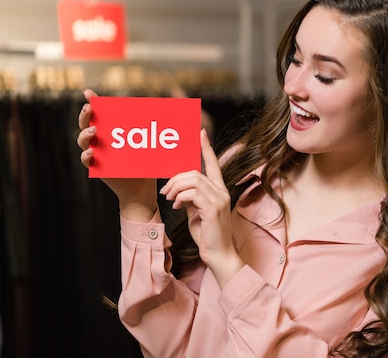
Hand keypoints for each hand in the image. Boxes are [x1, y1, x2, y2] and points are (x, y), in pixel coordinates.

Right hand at [76, 89, 156, 221]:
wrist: (142, 187)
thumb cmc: (145, 162)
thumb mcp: (147, 142)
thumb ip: (149, 128)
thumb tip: (165, 109)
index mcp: (110, 130)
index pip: (98, 114)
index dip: (91, 102)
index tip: (88, 92)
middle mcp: (99, 140)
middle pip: (85, 124)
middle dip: (85, 115)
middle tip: (89, 108)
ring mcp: (96, 153)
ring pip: (83, 142)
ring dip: (85, 134)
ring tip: (94, 131)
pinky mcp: (96, 167)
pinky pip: (86, 161)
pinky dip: (86, 156)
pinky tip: (92, 152)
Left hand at [159, 129, 243, 287]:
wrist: (219, 256)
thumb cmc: (208, 236)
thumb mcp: (196, 213)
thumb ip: (191, 199)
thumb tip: (179, 190)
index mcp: (219, 190)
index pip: (213, 164)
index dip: (206, 148)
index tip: (200, 133)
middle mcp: (222, 191)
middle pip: (195, 172)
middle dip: (176, 178)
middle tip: (165, 190)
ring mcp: (219, 199)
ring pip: (193, 180)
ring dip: (175, 187)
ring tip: (169, 198)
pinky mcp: (213, 209)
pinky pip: (192, 193)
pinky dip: (180, 197)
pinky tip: (176, 206)